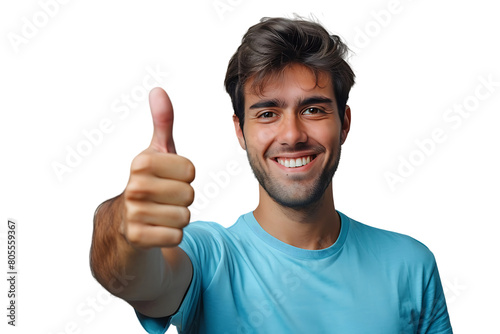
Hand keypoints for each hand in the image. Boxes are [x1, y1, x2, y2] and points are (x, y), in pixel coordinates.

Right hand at [122, 87, 194, 248]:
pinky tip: (156, 229)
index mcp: (141, 162)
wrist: (124, 223)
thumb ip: (163, 123)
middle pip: (189, 194)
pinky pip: (176, 235)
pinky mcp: (137, 238)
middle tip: (164, 198)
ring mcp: (133, 213)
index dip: (185, 177)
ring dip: (178, 217)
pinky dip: (171, 234)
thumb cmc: (149, 183)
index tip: (168, 178)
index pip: (191, 171)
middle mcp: (134, 186)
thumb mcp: (157, 152)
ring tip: (160, 213)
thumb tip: (158, 90)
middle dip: (182, 199)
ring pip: (185, 217)